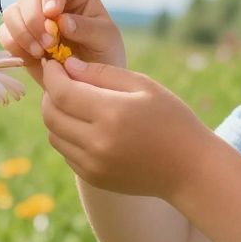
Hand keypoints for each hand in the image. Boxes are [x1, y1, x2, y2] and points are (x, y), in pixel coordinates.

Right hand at [0, 0, 125, 87]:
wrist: (89, 81)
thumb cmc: (103, 54)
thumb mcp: (105, 40)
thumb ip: (87, 29)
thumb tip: (62, 21)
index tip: (53, 14)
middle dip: (34, 19)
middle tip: (49, 44)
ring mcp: (31, 17)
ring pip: (11, 13)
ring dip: (23, 33)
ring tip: (41, 53)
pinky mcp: (19, 37)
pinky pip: (5, 34)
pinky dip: (15, 46)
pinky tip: (34, 58)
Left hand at [38, 56, 210, 201]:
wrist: (190, 169)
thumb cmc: (172, 120)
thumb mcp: (144, 86)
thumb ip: (103, 73)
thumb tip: (68, 65)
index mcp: (111, 113)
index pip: (62, 92)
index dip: (52, 74)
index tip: (53, 63)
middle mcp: (97, 142)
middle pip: (51, 115)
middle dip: (49, 94)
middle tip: (61, 81)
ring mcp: (93, 164)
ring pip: (54, 135)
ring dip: (56, 115)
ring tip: (73, 103)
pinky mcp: (94, 177)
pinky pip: (66, 152)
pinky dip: (67, 135)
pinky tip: (85, 125)